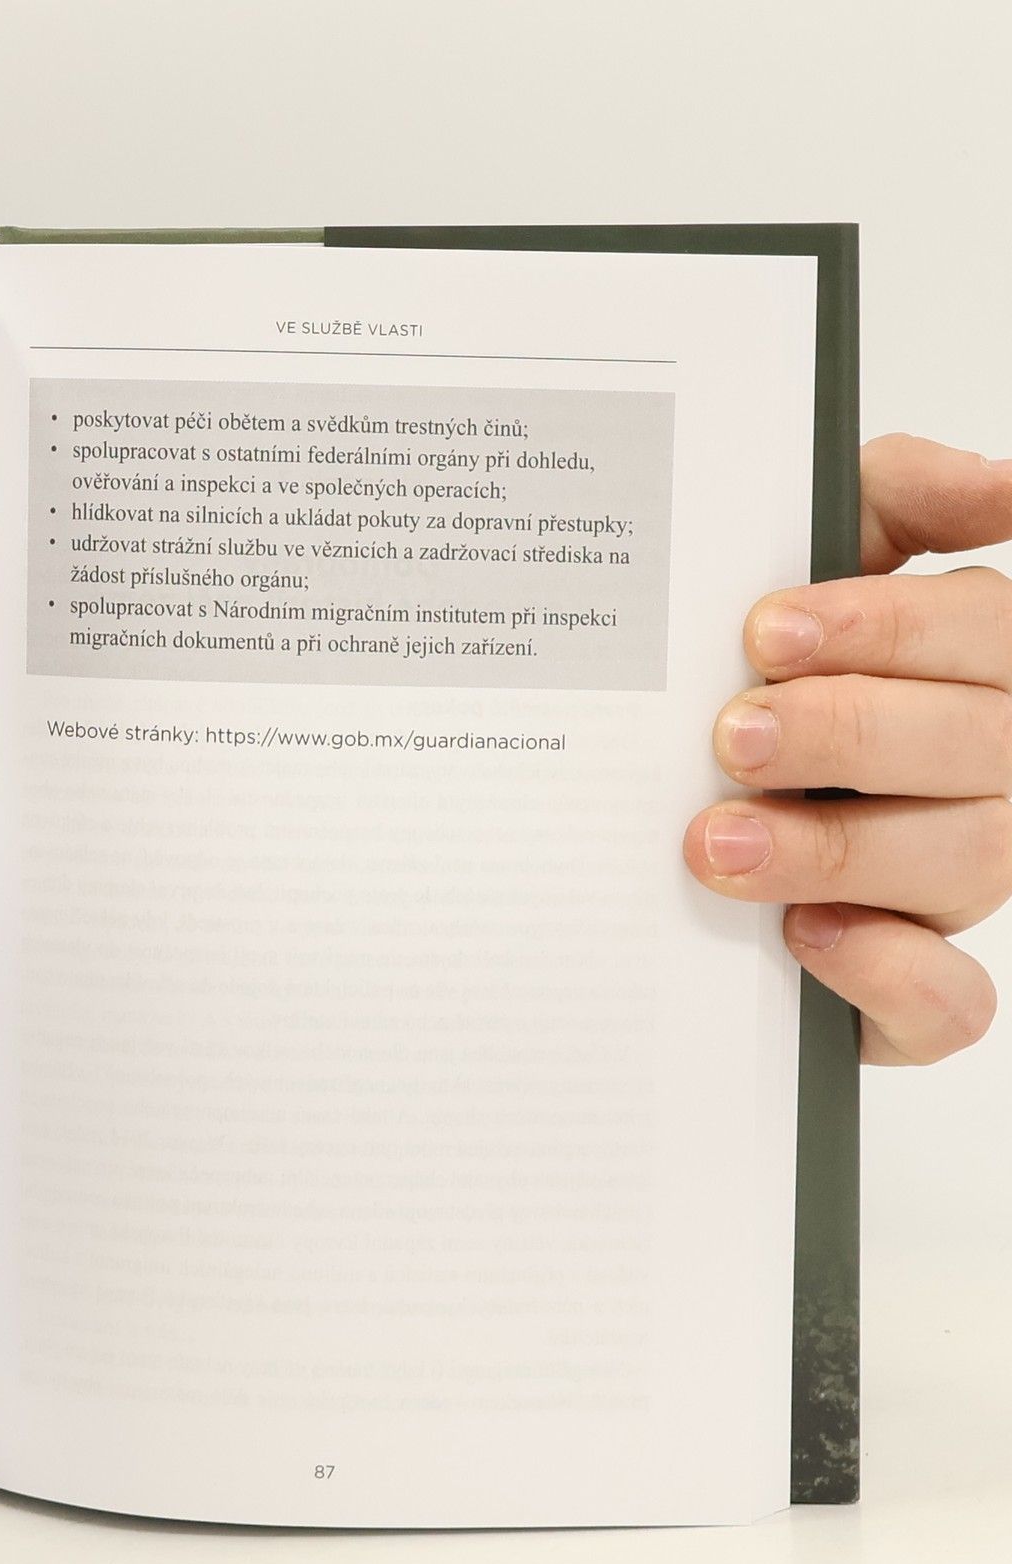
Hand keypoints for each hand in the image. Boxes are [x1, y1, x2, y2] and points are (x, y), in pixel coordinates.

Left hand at [684, 434, 1011, 1063]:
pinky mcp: (909, 991)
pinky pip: (948, 1004)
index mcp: (976, 673)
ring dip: (835, 849)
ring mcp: (955, 887)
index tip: (765, 631)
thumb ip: (893, 500)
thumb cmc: (759, 679)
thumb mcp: (814, 565)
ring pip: (966, 865)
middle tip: (731, 735)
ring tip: (716, 839)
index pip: (985, 634)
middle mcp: (988, 779)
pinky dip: (887, 972)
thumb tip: (1004, 486)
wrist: (659, 821)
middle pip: (981, 749)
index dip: (884, 629)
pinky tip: (803, 933)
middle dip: (850, 735)